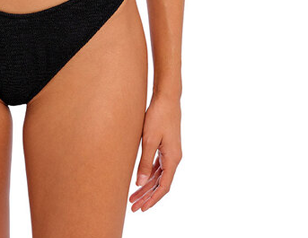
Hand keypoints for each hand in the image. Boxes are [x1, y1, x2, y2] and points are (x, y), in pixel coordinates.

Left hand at [129, 93, 181, 212]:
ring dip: (146, 186)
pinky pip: (158, 166)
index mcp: (172, 159)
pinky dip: (149, 174)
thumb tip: (139, 184)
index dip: (152, 199)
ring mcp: (171, 152)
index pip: (164, 187)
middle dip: (147, 196)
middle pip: (160, 183)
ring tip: (133, 196)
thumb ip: (144, 163)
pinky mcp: (166, 146)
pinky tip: (140, 179)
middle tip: (133, 207)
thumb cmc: (158, 117)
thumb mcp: (149, 140)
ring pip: (158, 175)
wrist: (166, 98)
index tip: (142, 209)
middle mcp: (174, 158)